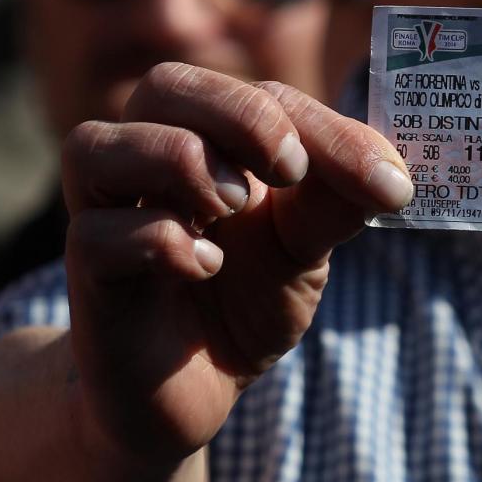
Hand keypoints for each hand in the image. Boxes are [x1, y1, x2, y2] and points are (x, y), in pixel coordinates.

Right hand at [60, 62, 413, 462]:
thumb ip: (336, 205)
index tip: (384, 181)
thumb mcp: (304, 250)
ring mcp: (107, 218)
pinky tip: (206, 266)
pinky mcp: (89, 280)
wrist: (195, 394)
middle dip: (237, 114)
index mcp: (209, 144)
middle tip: (290, 170)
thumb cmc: (244, 302)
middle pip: (163, 87)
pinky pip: (94, 234)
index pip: (258, 96)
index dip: (323, 126)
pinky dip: (158, 239)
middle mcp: (148, 167)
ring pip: (97, 145)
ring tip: (234, 208)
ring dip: (178, 161)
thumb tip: (392, 179)